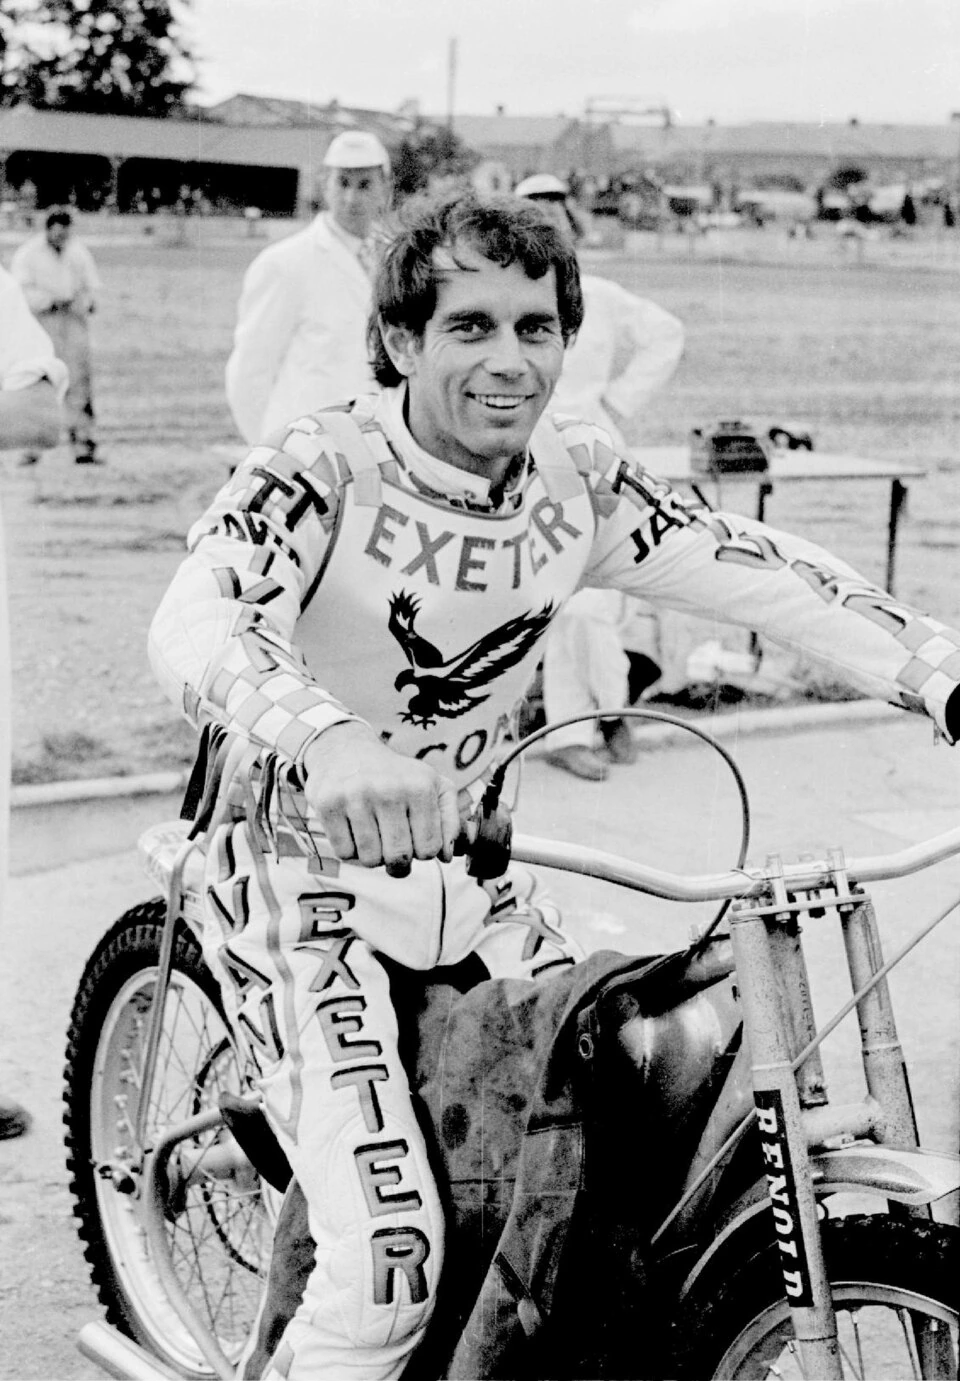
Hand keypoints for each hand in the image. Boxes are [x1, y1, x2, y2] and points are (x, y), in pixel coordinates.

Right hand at [302, 723, 459, 876]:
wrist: (347, 749)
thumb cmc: (396, 776)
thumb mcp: (433, 785)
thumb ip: (450, 820)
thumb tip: (447, 857)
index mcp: (420, 787)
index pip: (429, 848)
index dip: (423, 853)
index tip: (415, 841)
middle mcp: (389, 789)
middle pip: (399, 857)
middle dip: (398, 862)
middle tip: (393, 848)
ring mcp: (356, 796)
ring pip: (370, 859)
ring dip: (373, 856)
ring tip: (373, 836)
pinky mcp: (328, 803)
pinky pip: (344, 853)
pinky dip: (350, 850)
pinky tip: (353, 829)